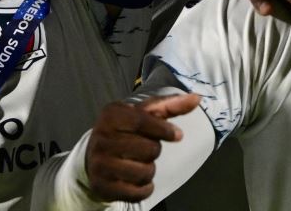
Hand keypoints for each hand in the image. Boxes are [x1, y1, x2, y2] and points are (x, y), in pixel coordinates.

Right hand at [83, 92, 200, 201]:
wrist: (93, 158)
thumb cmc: (125, 131)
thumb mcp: (143, 114)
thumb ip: (170, 106)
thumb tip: (197, 98)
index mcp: (111, 115)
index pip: (142, 120)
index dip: (164, 129)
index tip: (178, 135)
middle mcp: (101, 138)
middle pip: (149, 149)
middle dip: (154, 151)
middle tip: (143, 148)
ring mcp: (100, 164)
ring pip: (145, 172)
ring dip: (149, 170)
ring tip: (137, 163)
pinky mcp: (102, 187)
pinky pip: (137, 192)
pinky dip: (144, 188)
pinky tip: (136, 180)